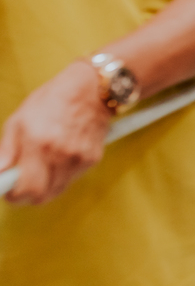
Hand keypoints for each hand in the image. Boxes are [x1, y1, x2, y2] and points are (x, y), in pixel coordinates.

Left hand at [0, 60, 112, 203]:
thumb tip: (0, 170)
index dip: (13, 195)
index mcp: (38, 143)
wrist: (93, 89)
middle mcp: (60, 154)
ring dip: (45, 183)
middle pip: (42, 196)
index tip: (8, 190)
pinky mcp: (92, 159)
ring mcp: (79, 158)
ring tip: (42, 163)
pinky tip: (60, 156)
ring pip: (57, 189)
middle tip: (22, 181)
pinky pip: (71, 178)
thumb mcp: (20, 119)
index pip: (25, 189)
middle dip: (28, 194)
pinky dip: (61, 173)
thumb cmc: (54, 100)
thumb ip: (6, 149)